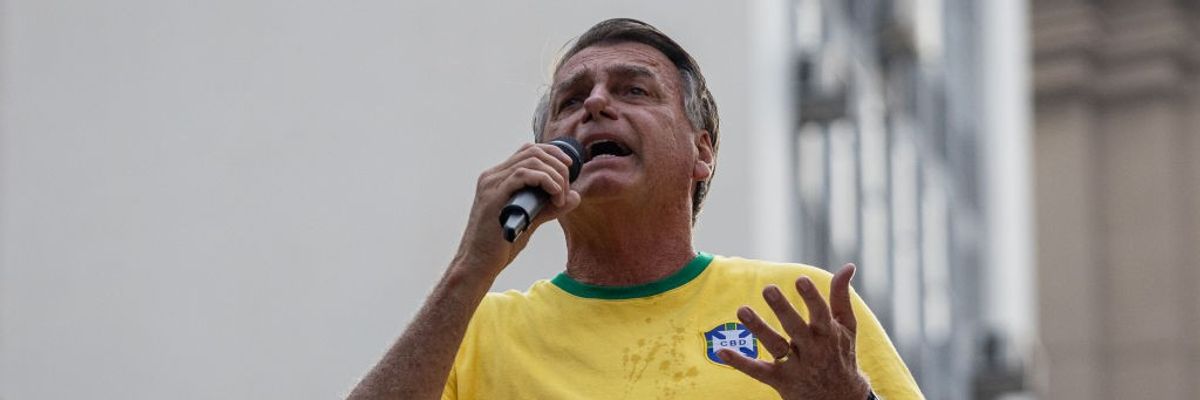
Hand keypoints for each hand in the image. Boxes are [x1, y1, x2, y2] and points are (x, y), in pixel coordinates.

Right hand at [451, 142, 581, 276]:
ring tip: (560, 197)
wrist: (478, 263)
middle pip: (533, 152)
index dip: (552, 153)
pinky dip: (545, 181)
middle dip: (558, 166)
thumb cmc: (500, 245)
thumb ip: (550, 207)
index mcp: (498, 178)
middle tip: (566, 190)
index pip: (528, 151)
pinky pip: (523, 175)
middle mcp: (493, 176)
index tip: (569, 167)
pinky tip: (554, 197)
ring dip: (554, 176)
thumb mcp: (530, 220)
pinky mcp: (494, 196)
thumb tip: (575, 196)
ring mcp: (491, 184)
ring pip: (531, 161)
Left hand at [717, 264, 870, 399]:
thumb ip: (841, 296)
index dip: (812, 298)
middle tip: (769, 289)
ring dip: (759, 328)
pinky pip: (758, 371)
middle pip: (796, 328)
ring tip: (742, 310)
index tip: (801, 279)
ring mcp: (796, 366)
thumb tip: (848, 266)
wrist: (841, 399)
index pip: (821, 314)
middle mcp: (813, 350)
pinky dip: (740, 362)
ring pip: (776, 346)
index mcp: (828, 334)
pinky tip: (722, 351)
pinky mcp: (780, 380)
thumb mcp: (847, 327)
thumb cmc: (840, 354)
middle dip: (783, 309)